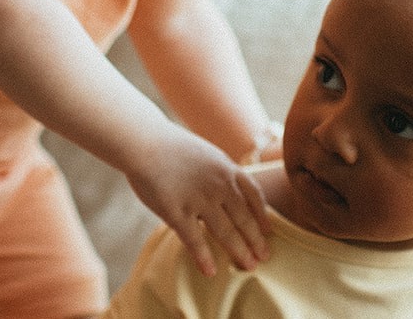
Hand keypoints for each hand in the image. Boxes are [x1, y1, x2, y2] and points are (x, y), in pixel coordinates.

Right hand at [123, 123, 271, 277]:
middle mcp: (217, 184)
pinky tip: (210, 271)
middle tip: (264, 257)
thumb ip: (220, 172)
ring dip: (239, 251)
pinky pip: (194, 239)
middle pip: (243, 218)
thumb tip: (231, 190)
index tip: (268, 231)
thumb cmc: (171, 147)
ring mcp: (198, 198)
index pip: (253, 194)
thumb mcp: (206, 153)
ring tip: (249, 266)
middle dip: (255, 240)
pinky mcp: (176, 211)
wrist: (144, 141)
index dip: (263, 215)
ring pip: (225, 232)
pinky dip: (204, 257)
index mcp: (226, 168)